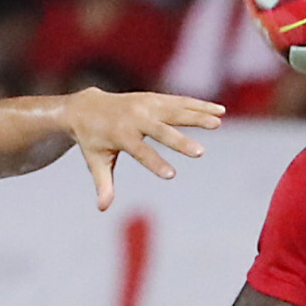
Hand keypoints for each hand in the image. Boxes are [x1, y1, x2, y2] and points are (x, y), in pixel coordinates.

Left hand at [62, 88, 224, 210]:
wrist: (87, 107)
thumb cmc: (93, 140)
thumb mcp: (96, 162)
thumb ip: (103, 184)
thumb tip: (102, 208)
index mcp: (120, 134)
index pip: (140, 151)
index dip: (155, 163)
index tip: (172, 175)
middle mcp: (135, 117)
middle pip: (161, 130)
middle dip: (181, 141)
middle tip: (200, 153)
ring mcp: (146, 104)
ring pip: (175, 110)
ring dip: (198, 116)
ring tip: (218, 123)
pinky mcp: (154, 98)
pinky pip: (180, 102)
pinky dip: (199, 105)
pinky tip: (218, 111)